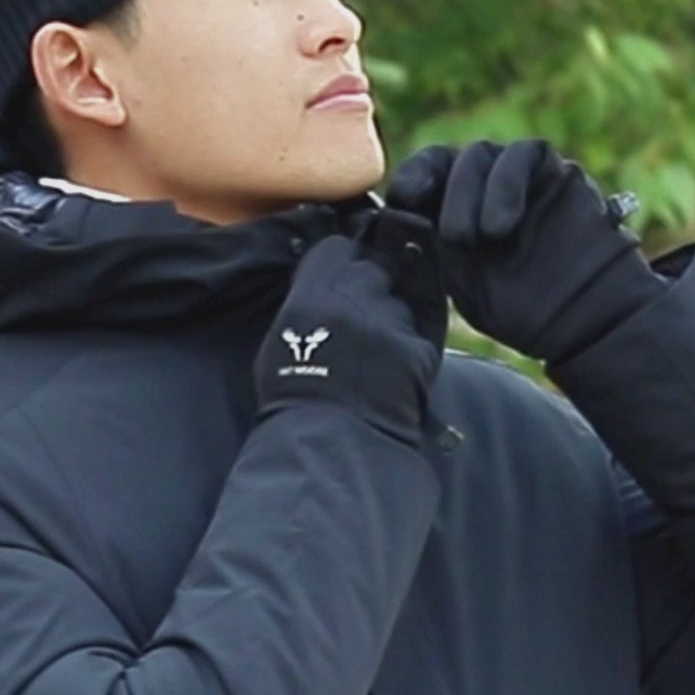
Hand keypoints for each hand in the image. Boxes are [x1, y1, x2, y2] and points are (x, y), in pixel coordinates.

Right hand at [255, 211, 448, 447]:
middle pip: (374, 270)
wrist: (327, 445)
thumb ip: (302, 309)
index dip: (342, 262)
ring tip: (377, 361)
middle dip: (371, 289)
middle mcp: (353, 299)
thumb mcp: (278, 346)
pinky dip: (408, 358)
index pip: (338, 249)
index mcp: (312, 295)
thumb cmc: (292, 402)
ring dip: (392, 324)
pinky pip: (415, 341)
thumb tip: (316, 293)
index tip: (342, 277)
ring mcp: (388, 323)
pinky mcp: (415, 349)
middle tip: (364, 320)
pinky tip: (393, 381)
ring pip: (399, 306)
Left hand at [386, 138, 655, 366]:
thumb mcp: (458, 283)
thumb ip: (427, 250)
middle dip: (441, 190)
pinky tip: (504, 224)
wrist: (582, 319)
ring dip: (473, 192)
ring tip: (485, 238)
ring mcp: (518, 179)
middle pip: (446, 159)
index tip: (401, 204)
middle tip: (453, 237)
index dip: (409, 181)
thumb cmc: (519, 311)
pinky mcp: (556, 172)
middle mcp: (481, 190)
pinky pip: (524, 154)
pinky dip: (507, 182)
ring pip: (481, 154)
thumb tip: (384, 228)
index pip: (421, 177)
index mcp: (451, 211)